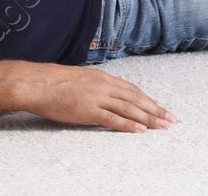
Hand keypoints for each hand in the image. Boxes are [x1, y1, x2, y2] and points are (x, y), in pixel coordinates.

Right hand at [19, 63, 175, 132]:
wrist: (37, 83)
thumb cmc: (54, 82)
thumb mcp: (81, 79)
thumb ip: (96, 86)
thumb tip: (105, 95)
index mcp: (103, 78)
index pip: (132, 90)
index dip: (148, 100)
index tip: (160, 108)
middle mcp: (104, 85)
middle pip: (136, 99)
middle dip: (155, 109)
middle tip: (171, 119)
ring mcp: (97, 97)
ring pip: (129, 108)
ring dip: (148, 118)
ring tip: (162, 126)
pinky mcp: (88, 109)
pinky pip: (112, 119)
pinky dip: (128, 125)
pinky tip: (140, 130)